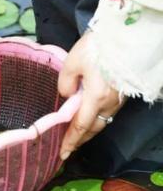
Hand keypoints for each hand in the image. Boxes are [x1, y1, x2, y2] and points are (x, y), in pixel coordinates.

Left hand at [58, 33, 124, 159]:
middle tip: (67, 148)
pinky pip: (108, 112)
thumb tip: (67, 96)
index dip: (70, 142)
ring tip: (76, 135)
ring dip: (89, 130)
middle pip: (93, 128)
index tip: (62, 154)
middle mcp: (109, 103)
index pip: (80, 127)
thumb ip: (65, 82)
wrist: (128, 35)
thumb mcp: (72, 62)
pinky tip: (89, 117)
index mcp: (95, 98)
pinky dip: (97, 119)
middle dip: (80, 140)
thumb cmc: (98, 47)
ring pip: (102, 121)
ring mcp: (119, 99)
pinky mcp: (123, 92)